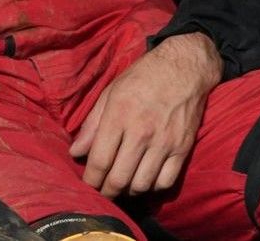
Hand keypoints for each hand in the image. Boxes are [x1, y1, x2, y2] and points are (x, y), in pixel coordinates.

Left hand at [69, 32, 221, 197]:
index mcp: (119, 114)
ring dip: (128, 192)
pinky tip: (144, 179)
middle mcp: (141, 131)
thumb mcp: (111, 91)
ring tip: (122, 185)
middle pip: (119, 179)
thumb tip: (75, 152)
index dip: (90, 180)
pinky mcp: (182, 149)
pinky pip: (165, 183)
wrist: (183, 68)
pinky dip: (152, 188)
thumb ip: (92, 123)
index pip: (100, 160)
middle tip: (102, 192)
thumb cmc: (142, 77)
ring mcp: (164, 142)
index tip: (87, 186)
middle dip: (106, 192)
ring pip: (141, 185)